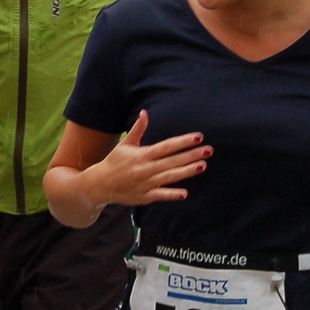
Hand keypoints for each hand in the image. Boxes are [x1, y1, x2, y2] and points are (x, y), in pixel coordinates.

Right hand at [80, 110, 210, 207]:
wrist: (100, 184)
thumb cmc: (115, 162)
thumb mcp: (125, 145)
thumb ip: (137, 129)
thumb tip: (144, 113)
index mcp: (142, 154)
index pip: (166, 146)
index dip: (182, 142)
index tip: (198, 137)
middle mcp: (145, 168)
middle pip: (172, 161)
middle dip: (191, 155)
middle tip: (209, 150)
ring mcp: (145, 183)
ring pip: (170, 177)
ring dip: (186, 171)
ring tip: (203, 165)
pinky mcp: (145, 196)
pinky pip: (160, 195)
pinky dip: (171, 194)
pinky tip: (185, 193)